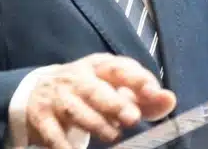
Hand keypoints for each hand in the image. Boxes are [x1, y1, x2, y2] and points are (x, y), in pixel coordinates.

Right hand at [23, 53, 176, 147]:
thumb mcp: (114, 87)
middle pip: (95, 89)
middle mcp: (77, 78)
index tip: (153, 92)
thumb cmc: (88, 90)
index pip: (120, 68)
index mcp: (99, 66)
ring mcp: (57, 97)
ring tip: (112, 135)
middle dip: (114, 103)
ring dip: (95, 123)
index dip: (137, 79)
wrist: (38, 90)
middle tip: (132, 117)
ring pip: (75, 110)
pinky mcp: (41, 116)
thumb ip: (143, 97)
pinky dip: (63, 145)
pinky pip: (52, 133)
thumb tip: (169, 100)